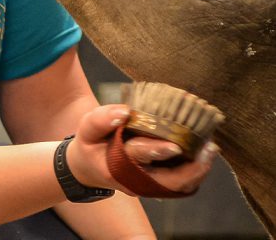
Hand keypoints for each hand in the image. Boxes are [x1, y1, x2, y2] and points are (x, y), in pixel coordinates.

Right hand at [65, 104, 219, 195]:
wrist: (89, 167)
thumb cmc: (90, 144)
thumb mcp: (86, 128)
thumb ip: (102, 119)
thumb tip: (126, 111)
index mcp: (116, 166)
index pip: (138, 156)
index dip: (156, 150)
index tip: (174, 144)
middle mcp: (135, 181)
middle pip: (168, 181)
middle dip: (191, 168)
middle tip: (209, 148)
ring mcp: (148, 185)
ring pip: (178, 185)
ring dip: (197, 170)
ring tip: (211, 149)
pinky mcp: (156, 184)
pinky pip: (179, 182)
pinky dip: (193, 169)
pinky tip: (203, 153)